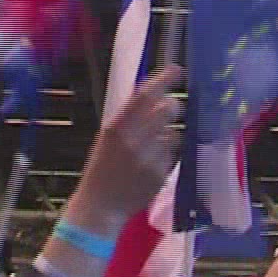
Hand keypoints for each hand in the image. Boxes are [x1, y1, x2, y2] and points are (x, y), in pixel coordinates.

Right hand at [64, 68, 182, 229]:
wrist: (100, 206)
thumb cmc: (102, 168)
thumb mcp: (108, 138)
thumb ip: (129, 119)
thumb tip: (156, 96)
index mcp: (116, 128)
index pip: (143, 96)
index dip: (163, 80)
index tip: (177, 70)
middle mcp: (133, 140)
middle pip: (167, 110)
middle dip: (173, 106)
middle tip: (171, 109)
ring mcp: (149, 158)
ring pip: (174, 133)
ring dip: (169, 135)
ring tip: (152, 147)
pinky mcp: (161, 174)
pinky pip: (173, 155)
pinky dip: (167, 156)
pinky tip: (152, 165)